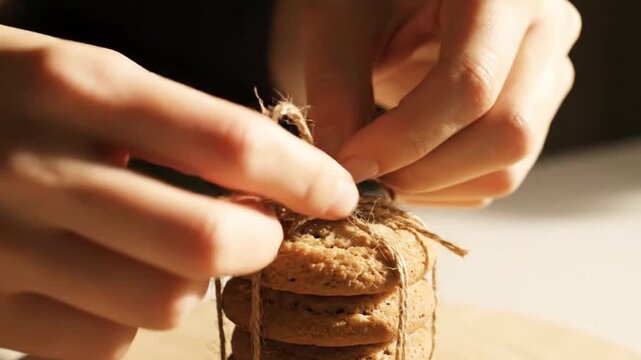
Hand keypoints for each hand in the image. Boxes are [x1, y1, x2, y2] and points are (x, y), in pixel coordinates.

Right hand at [0, 25, 357, 358]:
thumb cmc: (1, 97)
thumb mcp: (79, 80)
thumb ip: (170, 126)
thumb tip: (261, 180)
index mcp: (80, 87)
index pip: (229, 141)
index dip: (302, 175)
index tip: (337, 193)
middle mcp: (43, 166)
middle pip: (205, 240)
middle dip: (258, 242)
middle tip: (260, 229)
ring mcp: (6, 245)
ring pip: (161, 303)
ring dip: (189, 281)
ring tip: (165, 247)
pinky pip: (101, 343)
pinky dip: (125, 321)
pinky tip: (103, 281)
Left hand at [272, 0, 580, 206]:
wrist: (399, 2)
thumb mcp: (341, 23)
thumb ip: (337, 90)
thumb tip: (341, 169)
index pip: (471, 82)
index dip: (407, 136)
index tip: (352, 163)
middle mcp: (546, 30)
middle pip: (506, 132)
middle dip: (422, 169)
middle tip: (363, 171)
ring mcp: (547, 75)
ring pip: (507, 167)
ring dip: (431, 185)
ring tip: (378, 164)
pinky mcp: (533, 113)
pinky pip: (497, 176)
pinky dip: (443, 188)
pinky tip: (403, 164)